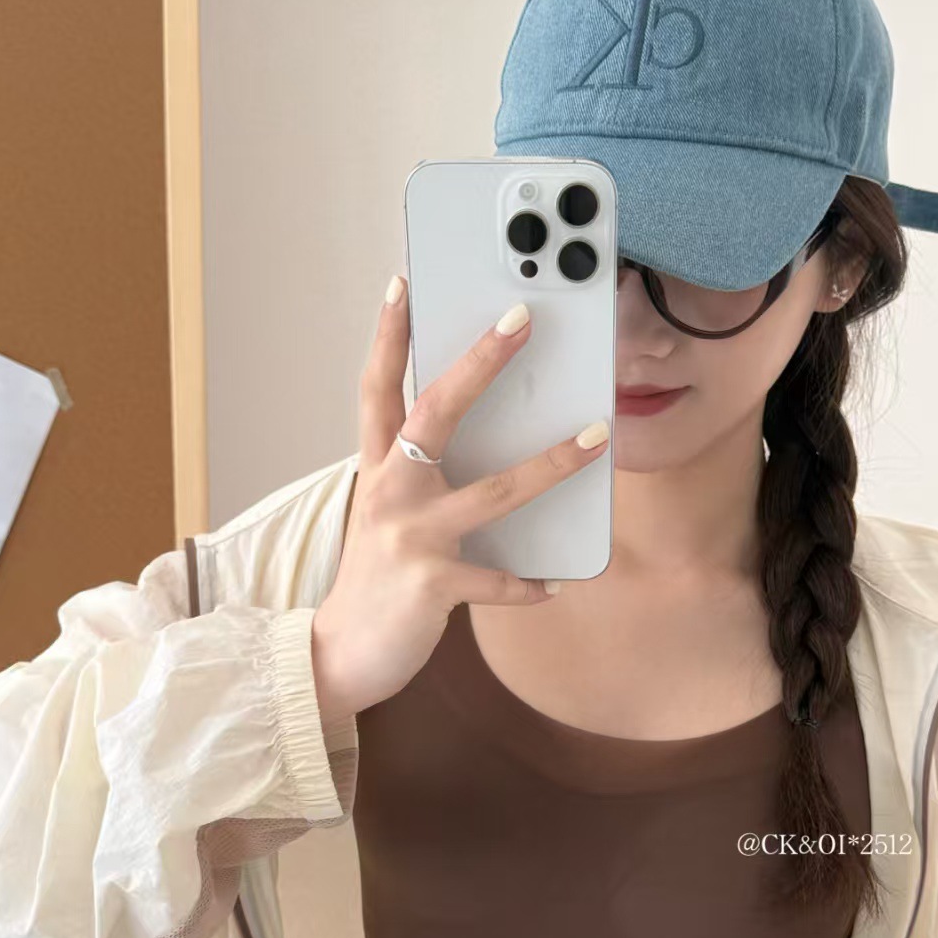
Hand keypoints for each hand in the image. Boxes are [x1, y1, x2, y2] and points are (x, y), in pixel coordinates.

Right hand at [311, 274, 610, 720]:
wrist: (341, 654)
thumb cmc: (377, 579)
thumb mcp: (389, 516)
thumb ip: (423, 478)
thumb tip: (490, 439)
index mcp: (379, 471)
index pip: (379, 389)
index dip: (389, 336)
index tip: (404, 283)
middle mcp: (389, 493)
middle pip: (434, 413)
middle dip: (479, 363)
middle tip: (520, 318)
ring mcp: (409, 538)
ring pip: (492, 492)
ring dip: (551, 464)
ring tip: (596, 439)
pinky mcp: (430, 585)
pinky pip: (494, 580)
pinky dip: (527, 584)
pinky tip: (555, 583)